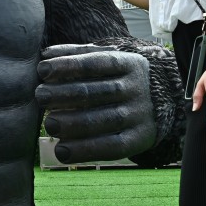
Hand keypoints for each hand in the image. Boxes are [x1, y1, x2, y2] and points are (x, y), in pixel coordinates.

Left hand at [35, 44, 155, 162]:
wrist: (165, 100)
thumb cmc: (121, 77)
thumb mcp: (110, 59)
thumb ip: (78, 55)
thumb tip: (45, 55)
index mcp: (128, 64)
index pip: (96, 62)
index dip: (67, 65)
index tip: (43, 70)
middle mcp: (135, 88)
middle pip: (95, 92)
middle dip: (63, 94)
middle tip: (40, 96)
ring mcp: (139, 114)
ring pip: (103, 120)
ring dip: (71, 124)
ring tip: (50, 124)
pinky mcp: (139, 139)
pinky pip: (111, 147)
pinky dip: (84, 150)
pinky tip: (62, 150)